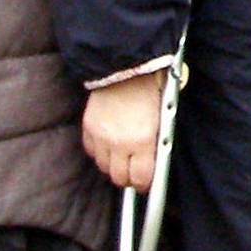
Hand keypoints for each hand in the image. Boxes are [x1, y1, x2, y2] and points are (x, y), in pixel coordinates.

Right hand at [81, 72, 165, 189]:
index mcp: (143, 140)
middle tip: (132, 172)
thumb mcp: (162, 117)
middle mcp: (120, 143)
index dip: (143, 184)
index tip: (144, 183)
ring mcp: (101, 136)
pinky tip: (107, 144)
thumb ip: (154, 142)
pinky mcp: (88, 128)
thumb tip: (152, 163)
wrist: (124, 66)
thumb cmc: (148, 88)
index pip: (141, 178)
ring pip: (103, 167)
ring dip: (112, 165)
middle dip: (127, 177)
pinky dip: (99, 151)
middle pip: (119, 178)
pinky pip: (91, 151)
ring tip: (120, 156)